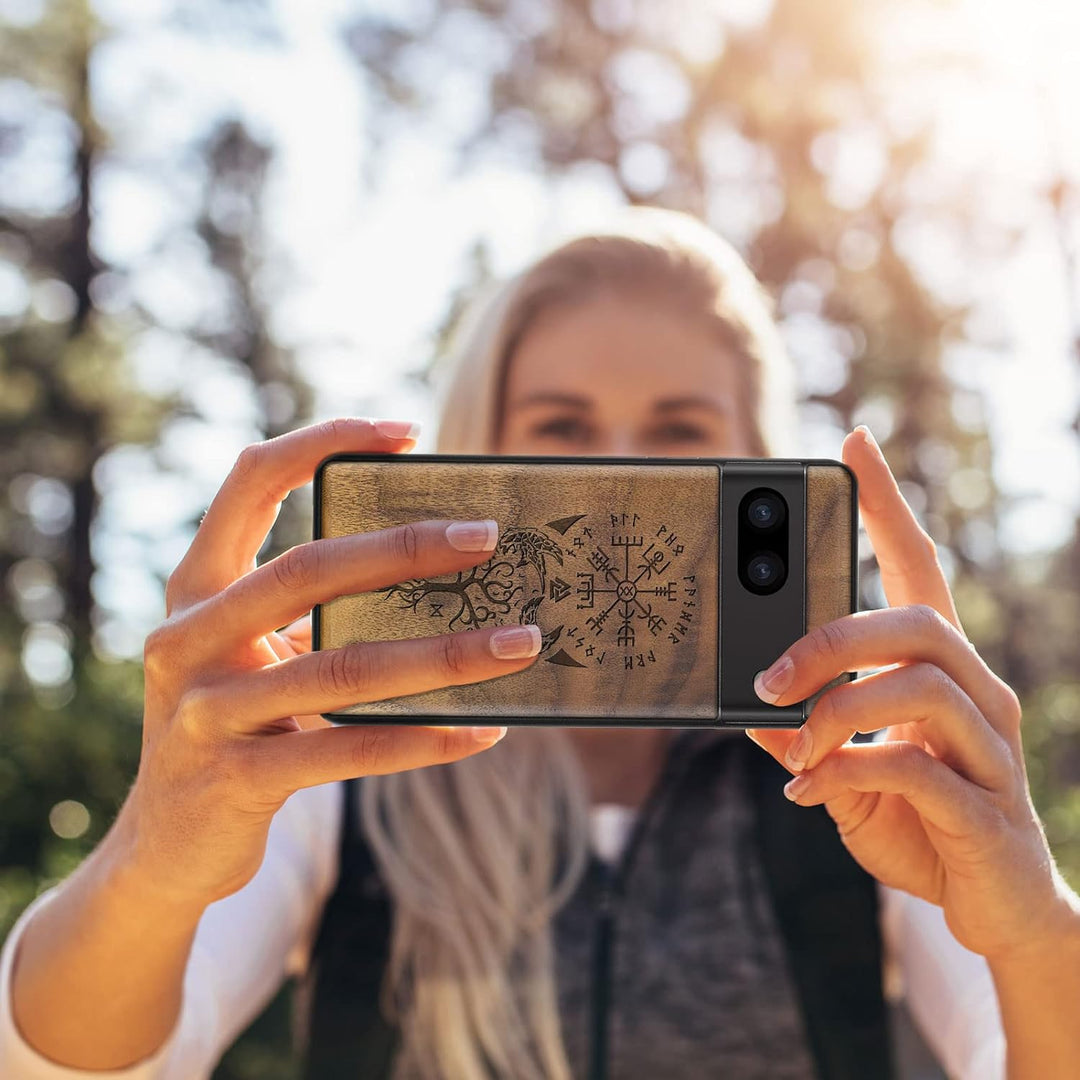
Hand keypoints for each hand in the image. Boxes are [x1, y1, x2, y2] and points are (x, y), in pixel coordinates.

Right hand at [116, 418, 542, 909]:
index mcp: (196, 588)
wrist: (165, 845)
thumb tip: (441, 575)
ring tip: (518, 643)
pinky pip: (348, 750)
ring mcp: (205, 712)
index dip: (323, 442)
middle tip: (488, 539)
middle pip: (307, 570)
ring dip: (444, 654)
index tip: (407, 432)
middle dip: (405, 549)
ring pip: (342, 669)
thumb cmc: (234, 724)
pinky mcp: (235, 780)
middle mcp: (188, 638)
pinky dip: (424, 739)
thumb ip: (312, 613)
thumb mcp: (253, 654)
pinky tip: (483, 730)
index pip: (251, 482)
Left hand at [745, 425, 1076, 962]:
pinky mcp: (987, 809)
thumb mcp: (843, 770)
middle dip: (830, 640)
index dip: (887, 505)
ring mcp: (991, 749)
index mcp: (939, 670)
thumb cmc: (918, 821)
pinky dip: (849, 770)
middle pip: (917, 621)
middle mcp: (977, 693)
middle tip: (765, 678)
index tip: (853, 443)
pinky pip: (916, 767)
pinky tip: (810, 791)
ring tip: (791, 746)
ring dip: (835, 711)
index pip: (918, 568)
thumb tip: (744, 706)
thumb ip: (801, 734)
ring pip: (920, 685)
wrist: (993, 908)